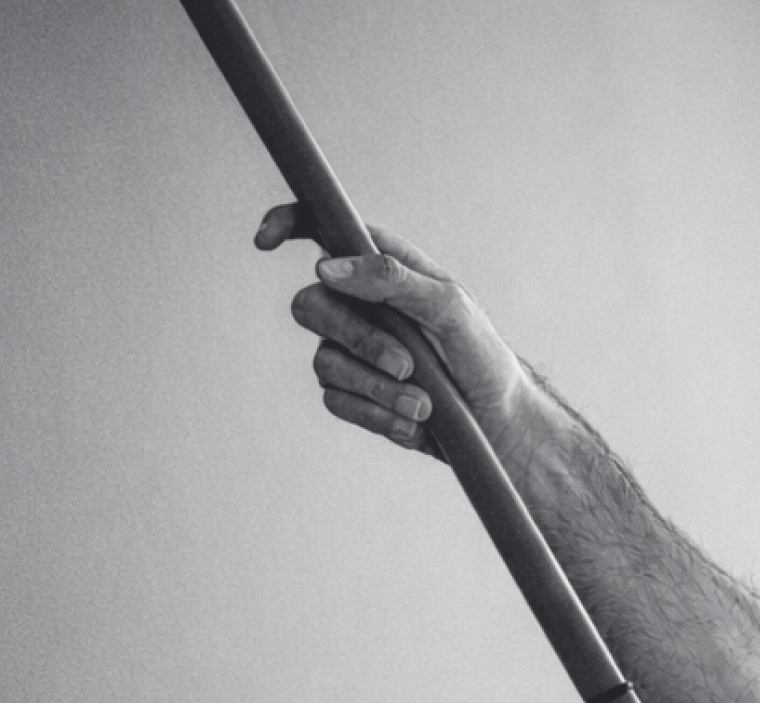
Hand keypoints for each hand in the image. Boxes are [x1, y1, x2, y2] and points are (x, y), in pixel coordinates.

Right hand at [254, 205, 534, 452]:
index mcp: (383, 268)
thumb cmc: (480, 354)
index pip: (325, 232)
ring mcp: (351, 351)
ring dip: (376, 387)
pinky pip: (337, 401)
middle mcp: (358, 304)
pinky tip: (412, 420)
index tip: (265, 242)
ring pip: (325, 362)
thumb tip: (329, 267)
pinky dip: (376, 414)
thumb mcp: (450, 307)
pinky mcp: (353, 394)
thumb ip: (393, 280)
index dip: (287, 225)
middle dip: (357, 340)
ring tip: (422, 403)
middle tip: (405, 365)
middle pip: (312, 306)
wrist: (494, 421)